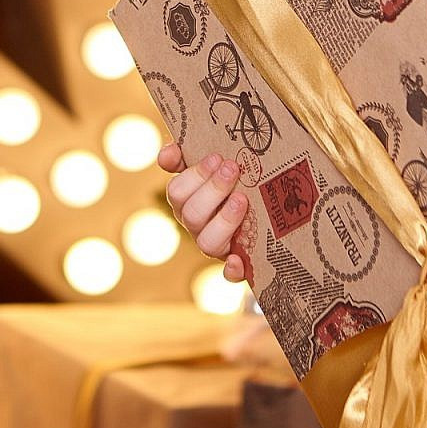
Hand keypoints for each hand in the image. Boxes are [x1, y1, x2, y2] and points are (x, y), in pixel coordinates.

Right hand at [157, 141, 249, 281]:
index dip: (195, 175)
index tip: (215, 156)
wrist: (259, 212)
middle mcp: (196, 225)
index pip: (177, 191)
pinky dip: (232, 270)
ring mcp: (215, 245)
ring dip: (224, 220)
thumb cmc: (230, 181)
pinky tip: (237, 259)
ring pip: (207, 241)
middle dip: (213, 189)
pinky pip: (230, 274)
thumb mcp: (209, 165)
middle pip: (192, 213)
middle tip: (233, 169)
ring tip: (242, 199)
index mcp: (187, 200)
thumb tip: (168, 153)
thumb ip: (186, 153)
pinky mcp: (234, 264)